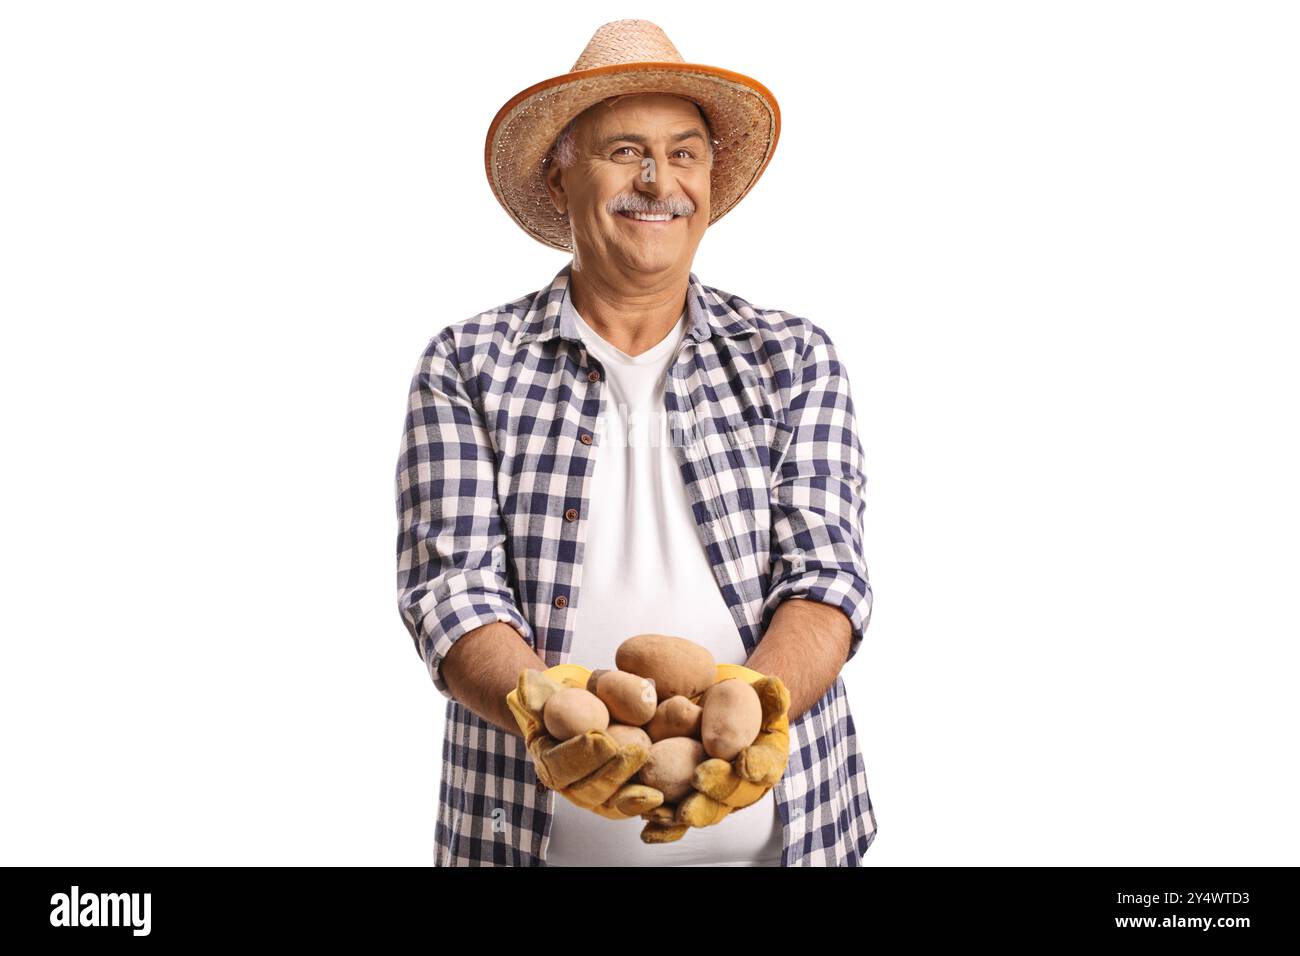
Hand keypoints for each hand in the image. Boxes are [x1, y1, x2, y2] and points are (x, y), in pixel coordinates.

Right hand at [505, 665, 662, 818]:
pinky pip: (628, 806)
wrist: (580, 713)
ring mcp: (593, 794)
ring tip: (652, 784)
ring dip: (631, 795)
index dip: (579, 753)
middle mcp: (568, 785)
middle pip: (587, 789)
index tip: (599, 736)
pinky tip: (660, 799)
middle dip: (612, 773)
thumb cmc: (564, 702)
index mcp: (547, 761)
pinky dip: (643, 805)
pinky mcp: (616, 796)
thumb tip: (525, 680)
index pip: (559, 764)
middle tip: (636, 751)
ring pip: (609, 803)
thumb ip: (536, 691)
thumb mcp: (546, 693)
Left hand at [637, 664, 791, 843]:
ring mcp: (712, 797)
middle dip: (716, 788)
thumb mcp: (756, 693)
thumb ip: (767, 694)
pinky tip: (648, 830)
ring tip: (670, 809)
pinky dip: (663, 827)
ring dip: (687, 811)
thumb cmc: (739, 700)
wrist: (715, 709)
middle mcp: (739, 786)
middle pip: (730, 795)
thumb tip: (775, 686)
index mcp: (763, 761)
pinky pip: (674, 817)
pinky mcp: (684, 801)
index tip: (745, 763)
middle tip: (699, 779)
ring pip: (702, 810)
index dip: (757, 767)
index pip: (764, 766)